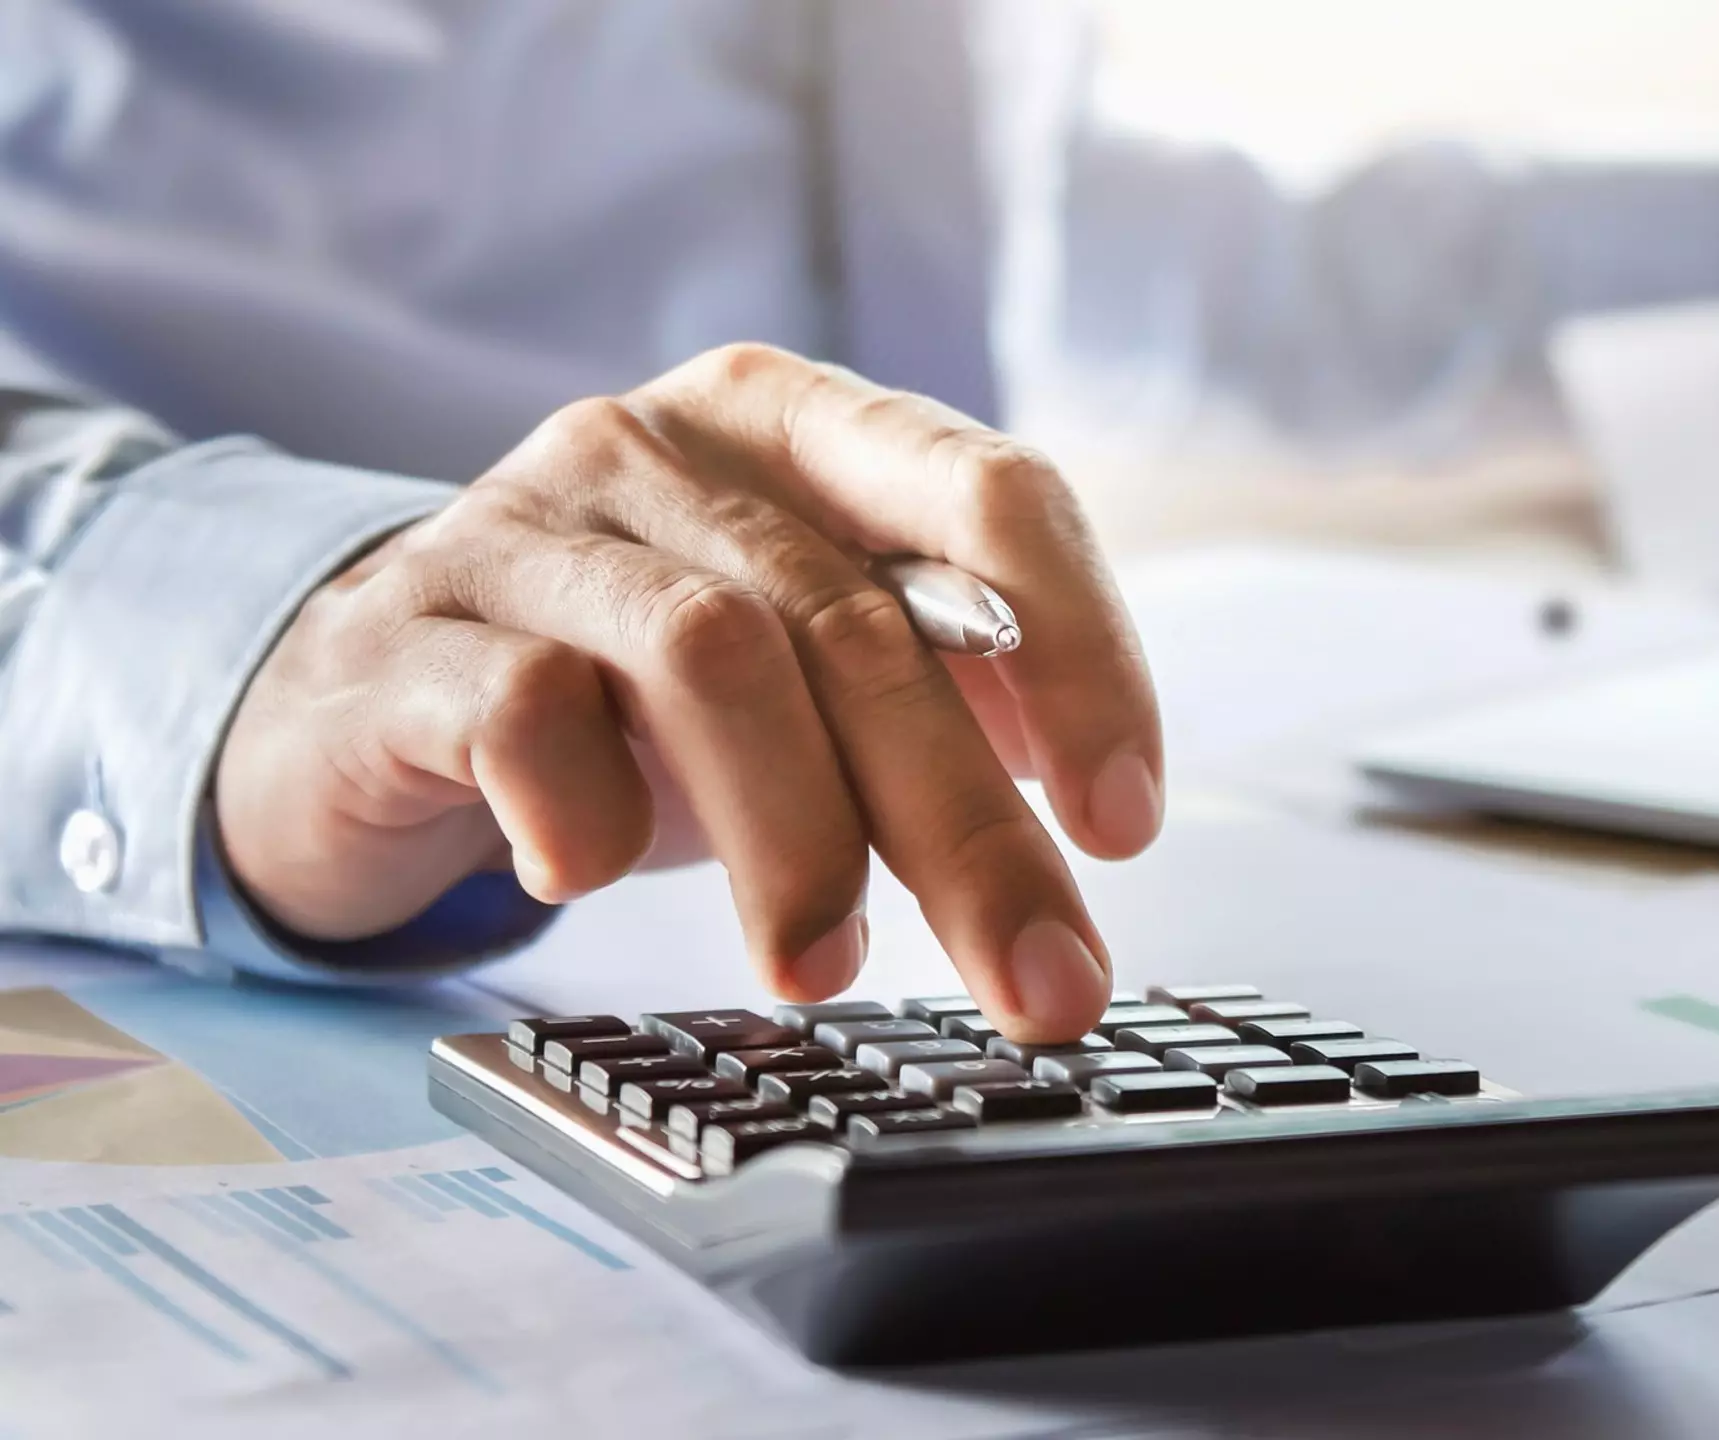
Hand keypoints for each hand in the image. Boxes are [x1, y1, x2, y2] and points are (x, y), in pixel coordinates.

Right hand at [214, 345, 1161, 1040]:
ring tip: (824, 964)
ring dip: (797, 837)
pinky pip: (527, 709)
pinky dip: (588, 811)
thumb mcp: (802, 673)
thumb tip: (1098, 807)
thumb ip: (945, 693)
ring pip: (711, 656)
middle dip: (967, 827)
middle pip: (859, 621)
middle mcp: (668, 445)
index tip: (1122, 824)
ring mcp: (527, 525)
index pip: (991, 492)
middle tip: (1040, 981)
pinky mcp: (409, 632)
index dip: (1084, 656)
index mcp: (799, 426)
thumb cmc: (624, 696)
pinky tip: (590, 873)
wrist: (356, 707)